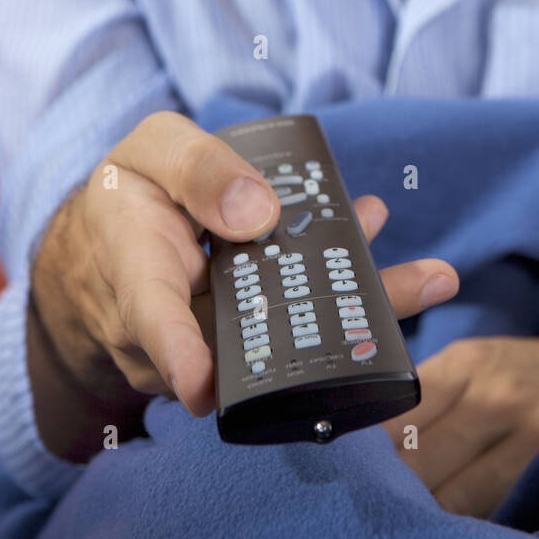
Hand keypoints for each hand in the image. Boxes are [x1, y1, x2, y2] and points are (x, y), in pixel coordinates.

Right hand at [28, 110, 458, 460]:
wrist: (107, 244)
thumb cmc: (126, 193)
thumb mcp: (149, 152)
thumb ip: (196, 169)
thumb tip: (258, 210)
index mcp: (140, 276)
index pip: (155, 323)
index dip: (181, 358)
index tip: (206, 387)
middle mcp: (182, 330)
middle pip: (252, 347)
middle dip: (334, 330)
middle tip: (417, 288)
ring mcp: (219, 344)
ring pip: (288, 340)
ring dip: (359, 306)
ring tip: (432, 277)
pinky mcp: (248, 338)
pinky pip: (297, 323)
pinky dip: (345, 290)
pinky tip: (384, 253)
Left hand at [379, 326, 538, 518]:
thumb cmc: (523, 374)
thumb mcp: (474, 363)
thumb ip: (425, 396)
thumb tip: (362, 443)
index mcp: (464, 363)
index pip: (395, 415)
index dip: (364, 453)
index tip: (342, 474)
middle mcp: (493, 392)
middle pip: (416, 457)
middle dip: (386, 486)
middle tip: (363, 508)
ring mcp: (525, 428)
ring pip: (450, 490)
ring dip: (420, 509)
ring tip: (398, 522)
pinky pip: (490, 505)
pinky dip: (462, 519)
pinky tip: (446, 526)